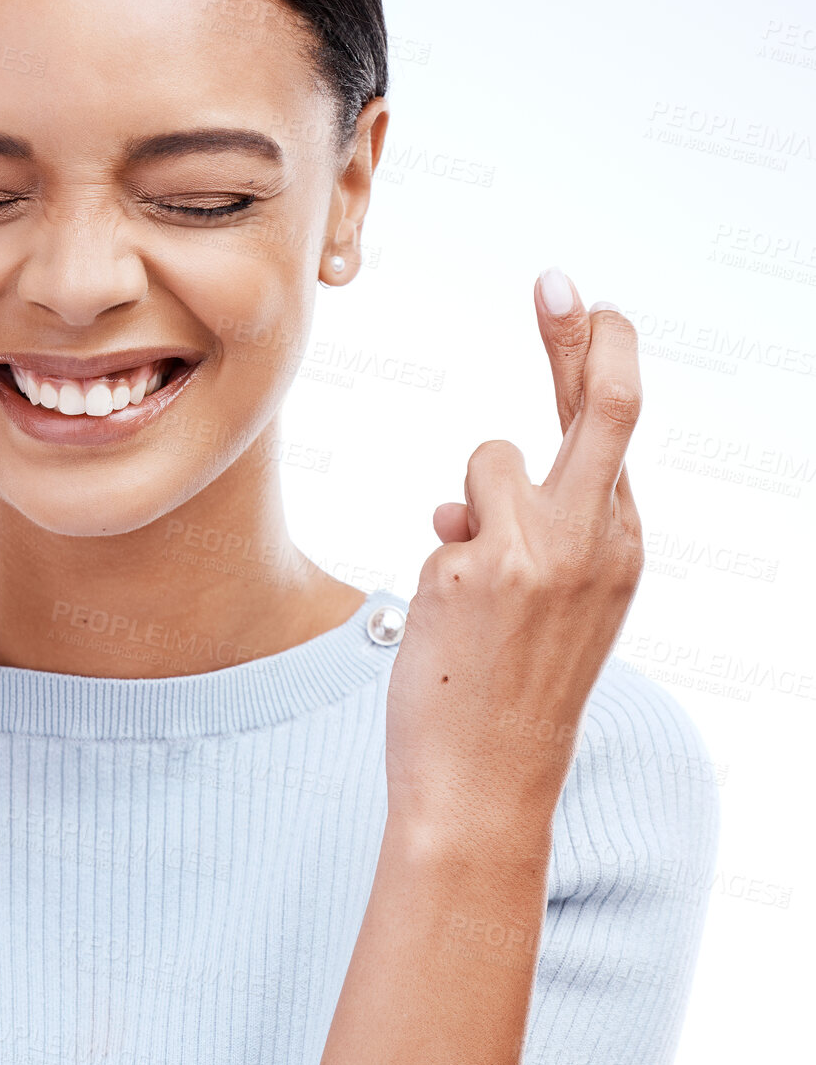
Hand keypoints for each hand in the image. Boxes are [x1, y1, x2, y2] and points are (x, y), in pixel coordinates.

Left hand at [385, 271, 643, 839]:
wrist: (487, 785)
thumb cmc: (512, 693)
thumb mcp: (552, 607)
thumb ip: (527, 536)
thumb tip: (459, 499)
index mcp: (621, 546)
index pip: (614, 428)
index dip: (597, 355)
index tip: (584, 301)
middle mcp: (596, 540)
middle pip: (601, 406)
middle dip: (582, 335)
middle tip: (558, 279)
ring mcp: (539, 551)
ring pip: (487, 463)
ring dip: (468, 511)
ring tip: (476, 596)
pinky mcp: (477, 566)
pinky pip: (446, 520)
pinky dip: (441, 560)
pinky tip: (452, 628)